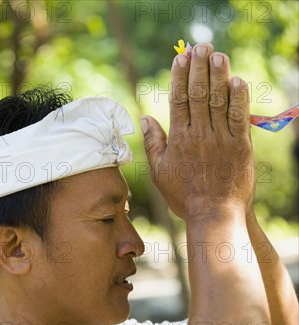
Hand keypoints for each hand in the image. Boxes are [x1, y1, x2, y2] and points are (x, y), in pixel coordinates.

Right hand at [141, 43, 254, 220]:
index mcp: (179, 140)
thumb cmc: (184, 197)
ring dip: (218, 75)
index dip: (180, 77)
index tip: (181, 58)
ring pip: (219, 100)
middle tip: (201, 47)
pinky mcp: (241, 146)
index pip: (178, 100)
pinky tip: (237, 81)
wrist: (214, 215)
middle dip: (199, 67)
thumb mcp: (160, 174)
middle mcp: (200, 135)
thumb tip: (145, 119)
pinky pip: (239, 117)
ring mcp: (221, 139)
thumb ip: (154, 144)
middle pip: (199, 94)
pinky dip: (238, 98)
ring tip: (217, 54)